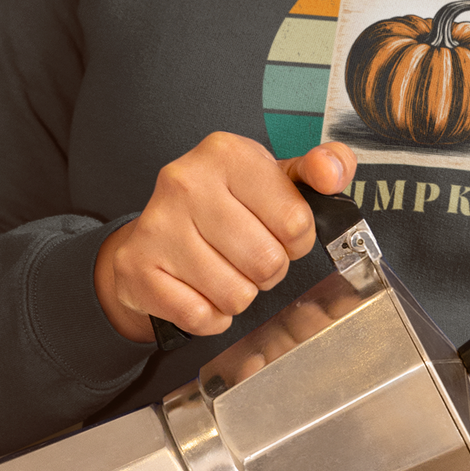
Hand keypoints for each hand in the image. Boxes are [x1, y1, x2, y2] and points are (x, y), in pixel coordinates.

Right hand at [94, 134, 356, 341]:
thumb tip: (333, 173)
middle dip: (270, 270)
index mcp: (228, 153)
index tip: (282, 233)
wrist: (155, 232)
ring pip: (235, 294)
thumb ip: (323, 167)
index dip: (297, 240)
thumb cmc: (227, 205)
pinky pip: (200, 316)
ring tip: (226, 271)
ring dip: (240, 294)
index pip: (296, 222)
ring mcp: (157, 225)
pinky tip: (202, 291)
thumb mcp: (278, 177)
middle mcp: (186, 181)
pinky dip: (210, 316)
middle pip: (267, 262)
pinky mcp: (137, 268)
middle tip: (252, 257)